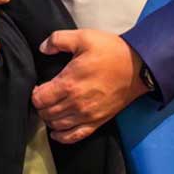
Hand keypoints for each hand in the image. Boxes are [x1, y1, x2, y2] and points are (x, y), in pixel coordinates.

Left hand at [31, 30, 149, 142]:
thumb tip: (42, 48)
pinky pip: (75, 136)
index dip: (34, 94)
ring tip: (50, 110)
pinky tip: (56, 132)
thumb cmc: (111, 51)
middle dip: (41, 106)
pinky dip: (62, 137)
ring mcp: (87, 115)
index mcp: (69, 83)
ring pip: (57, 125)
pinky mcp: (98, 121)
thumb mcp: (83, 37)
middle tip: (43, 97)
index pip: (39, 99)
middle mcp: (76, 103)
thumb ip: (58, 40)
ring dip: (49, 119)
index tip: (38, 87)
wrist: (138, 66)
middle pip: (46, 113)